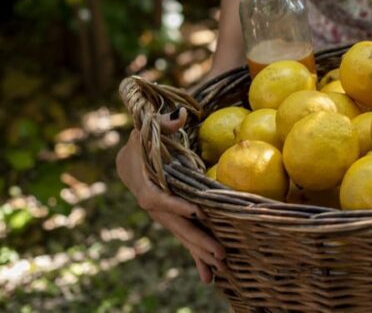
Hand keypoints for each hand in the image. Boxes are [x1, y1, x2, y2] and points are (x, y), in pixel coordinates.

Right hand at [116, 108, 225, 283]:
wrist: (130, 158)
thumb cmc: (144, 138)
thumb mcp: (149, 127)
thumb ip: (162, 123)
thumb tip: (179, 117)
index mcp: (146, 184)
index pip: (159, 198)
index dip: (175, 205)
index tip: (196, 211)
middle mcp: (154, 205)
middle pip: (175, 226)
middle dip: (196, 239)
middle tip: (219, 252)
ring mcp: (163, 215)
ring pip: (181, 236)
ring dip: (198, 253)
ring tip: (218, 270)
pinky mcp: (172, 219)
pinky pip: (185, 238)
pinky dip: (195, 256)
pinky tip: (210, 276)